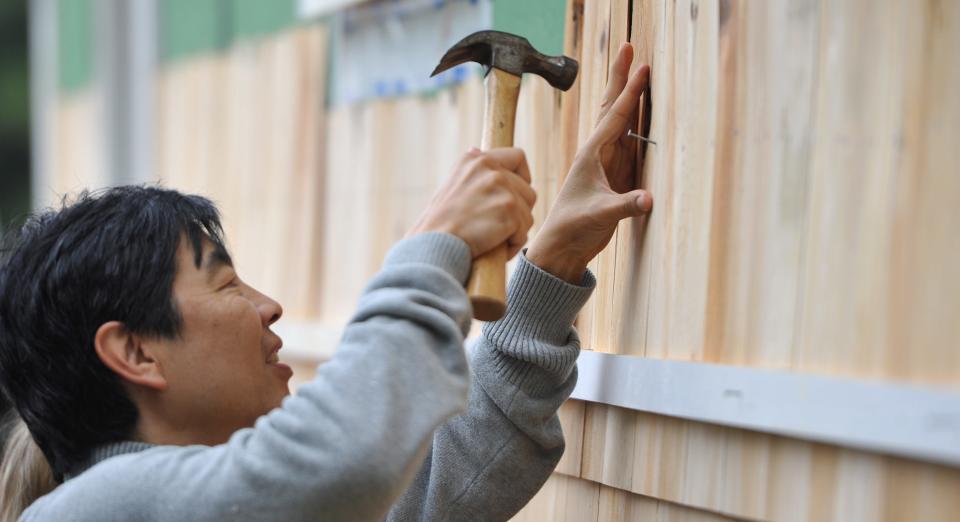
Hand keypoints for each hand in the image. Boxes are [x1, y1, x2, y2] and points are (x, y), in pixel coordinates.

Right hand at [408, 147, 536, 259]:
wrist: (432, 243)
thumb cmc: (438, 223)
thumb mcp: (451, 185)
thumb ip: (472, 172)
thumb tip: (476, 150)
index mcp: (475, 159)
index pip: (517, 157)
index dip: (522, 177)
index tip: (514, 195)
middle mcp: (491, 169)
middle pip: (527, 190)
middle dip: (518, 212)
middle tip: (498, 226)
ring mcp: (502, 189)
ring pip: (527, 213)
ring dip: (515, 229)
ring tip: (492, 239)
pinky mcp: (509, 210)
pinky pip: (523, 232)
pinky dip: (512, 244)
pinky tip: (493, 248)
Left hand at [527, 43, 652, 282]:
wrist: (561, 247)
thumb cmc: (573, 228)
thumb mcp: (600, 216)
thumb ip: (625, 206)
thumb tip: (649, 199)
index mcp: (592, 155)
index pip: (616, 115)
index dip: (631, 91)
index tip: (642, 65)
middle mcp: (598, 153)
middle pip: (613, 108)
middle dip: (622, 78)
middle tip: (630, 48)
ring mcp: (606, 164)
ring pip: (621, 122)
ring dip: (631, 97)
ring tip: (638, 73)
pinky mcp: (614, 177)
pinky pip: (628, 142)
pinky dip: (636, 123)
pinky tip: (642, 114)